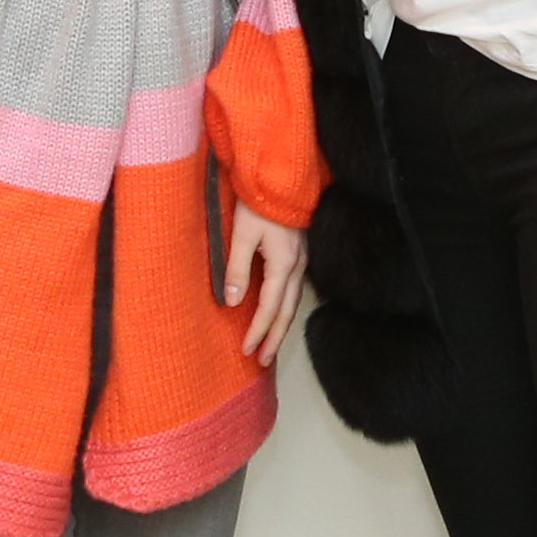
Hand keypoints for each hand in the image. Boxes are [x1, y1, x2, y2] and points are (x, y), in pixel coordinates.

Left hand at [219, 206, 306, 366]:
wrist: (281, 175)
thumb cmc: (258, 200)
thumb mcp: (242, 233)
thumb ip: (237, 268)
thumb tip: (234, 302)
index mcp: (283, 263)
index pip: (270, 307)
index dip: (258, 331)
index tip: (247, 351)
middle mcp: (297, 266)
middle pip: (287, 311)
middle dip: (274, 338)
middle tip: (264, 361)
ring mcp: (303, 260)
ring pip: (294, 302)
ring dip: (281, 327)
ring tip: (271, 346)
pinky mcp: (301, 254)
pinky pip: (295, 290)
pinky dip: (286, 309)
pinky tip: (279, 315)